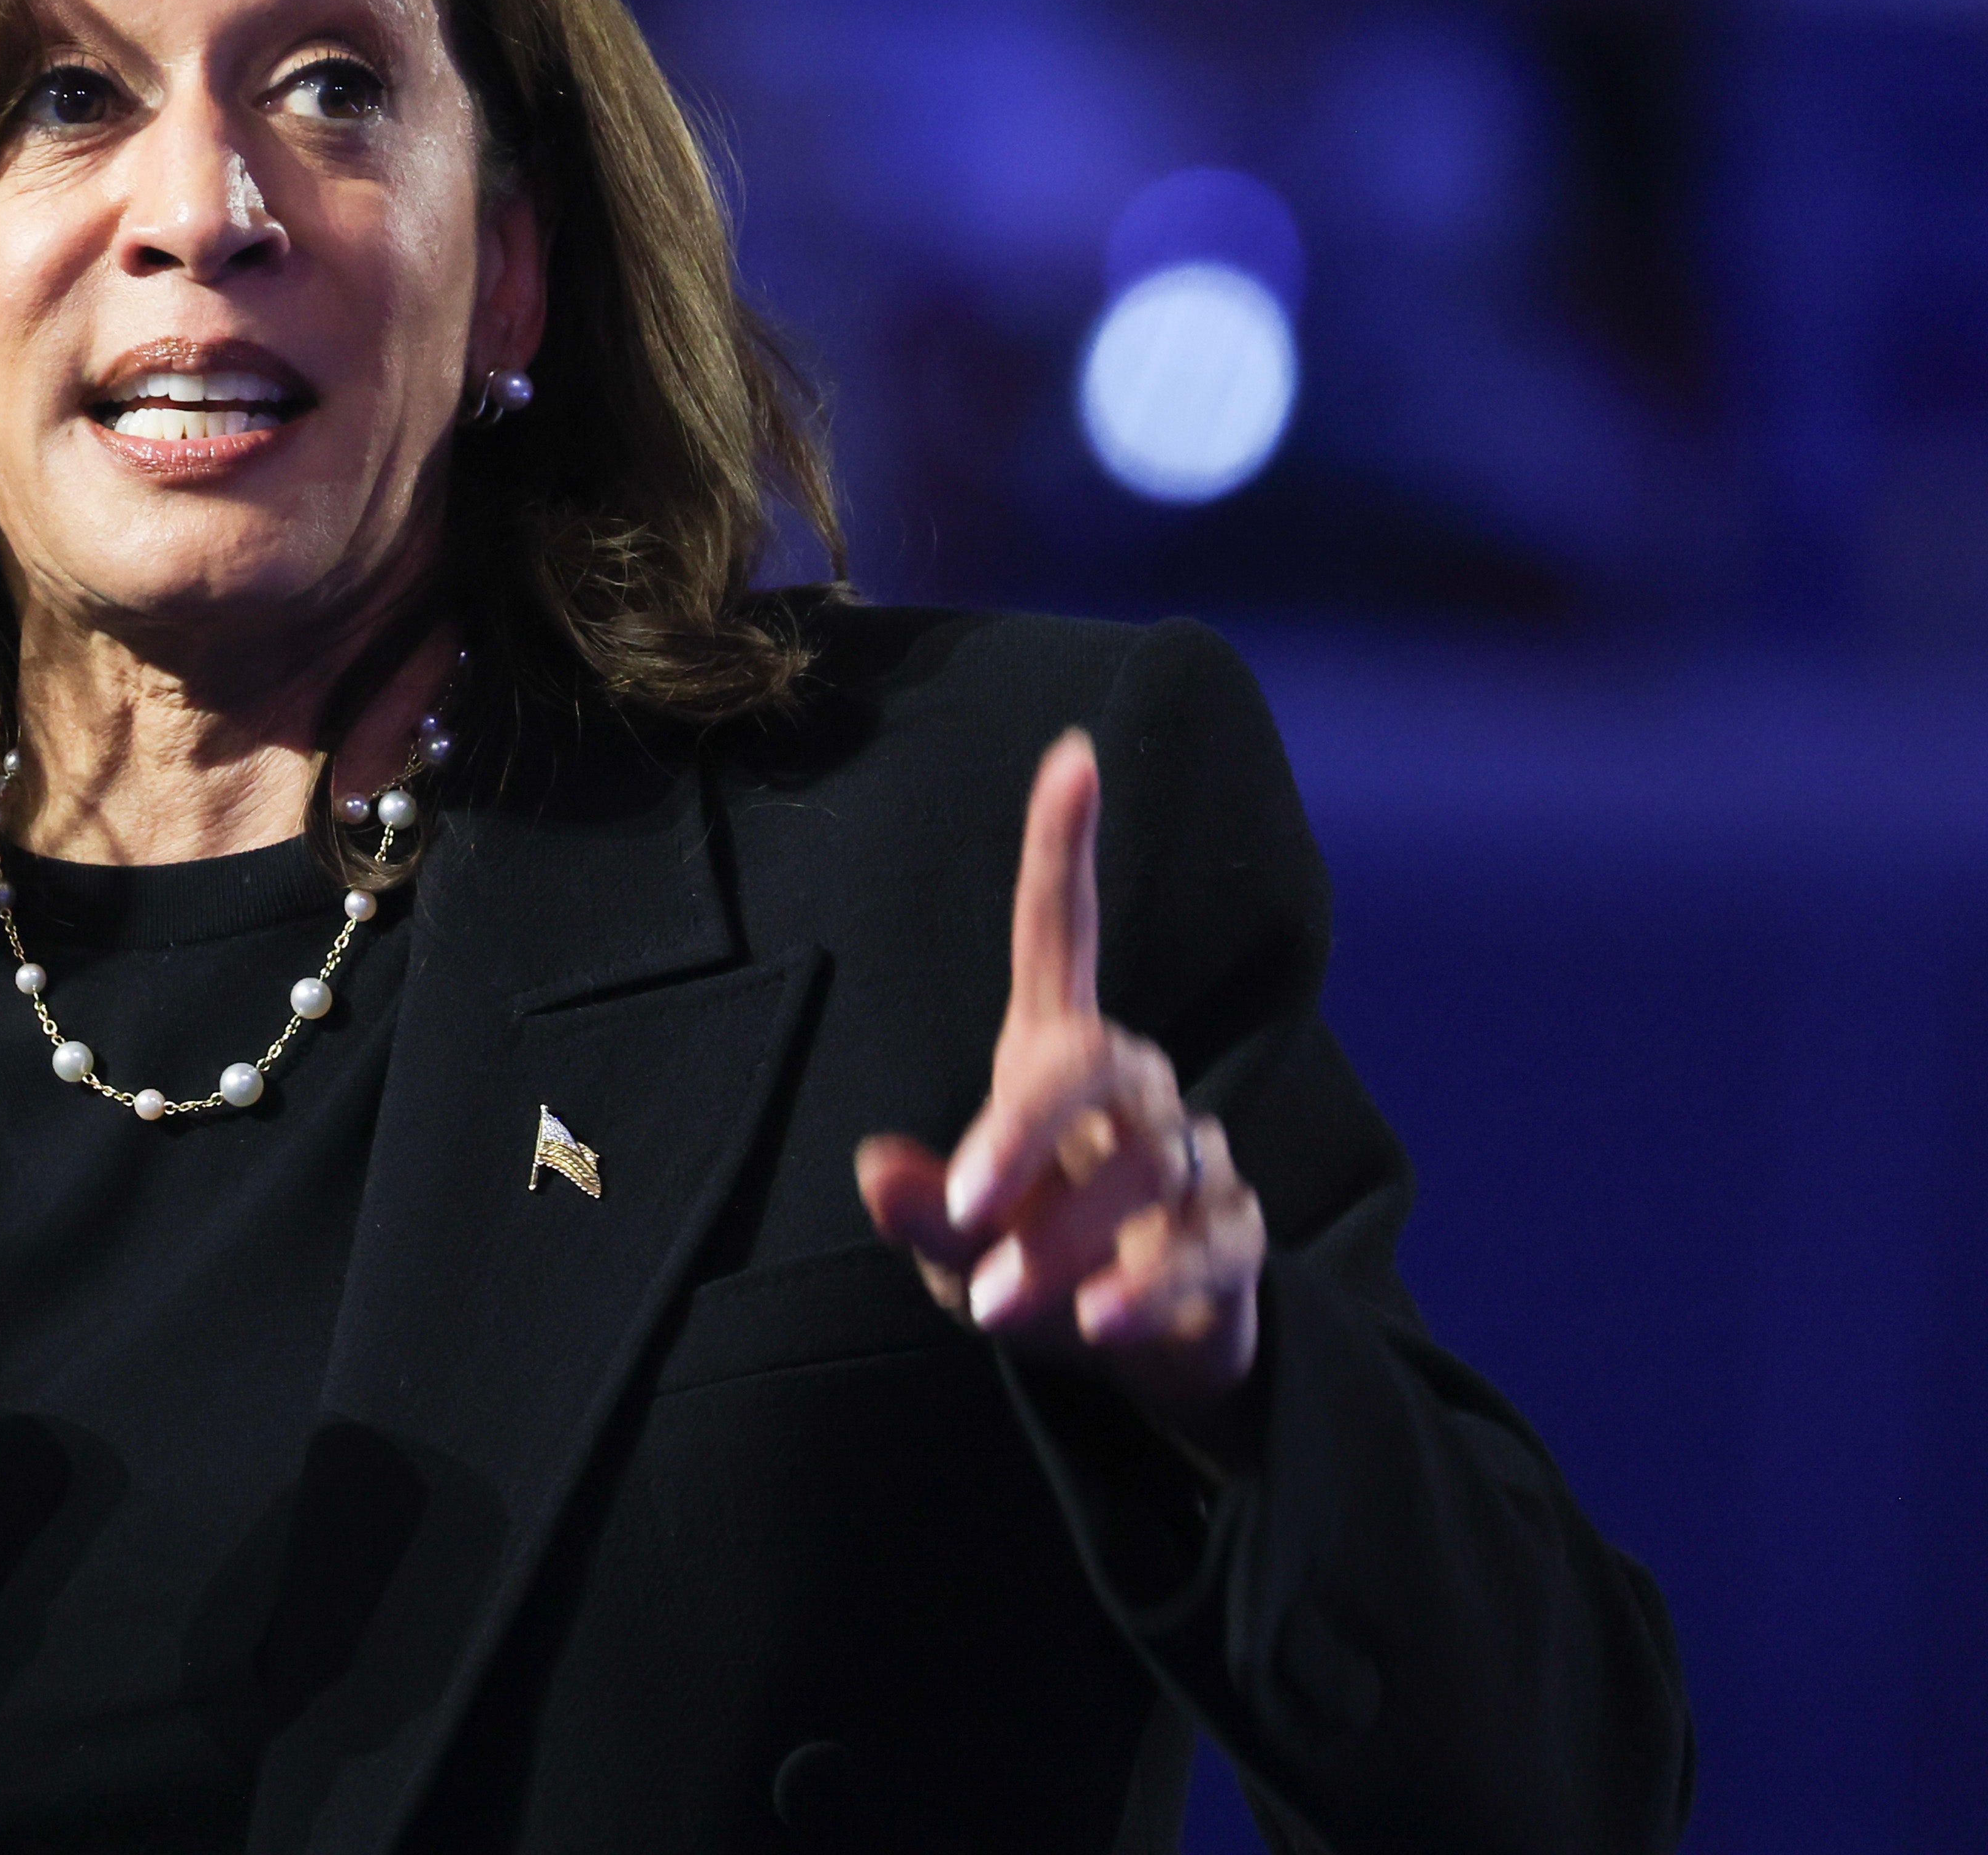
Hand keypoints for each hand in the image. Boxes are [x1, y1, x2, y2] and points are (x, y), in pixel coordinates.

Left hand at [853, 729, 1264, 1423]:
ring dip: (1071, 1238)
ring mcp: (1194, 1152)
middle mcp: (1130, 1087)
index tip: (1073, 757)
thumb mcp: (952, 1249)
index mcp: (1051, 1058)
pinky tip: (1101, 1322)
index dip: (1064, 849)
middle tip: (964, 1213)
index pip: (1060, 934)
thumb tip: (876, 1169)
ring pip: (1150, 1162)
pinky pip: (1207, 1243)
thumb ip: (923, 1212)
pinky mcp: (1237, 1231)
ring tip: (1003, 1304)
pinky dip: (1149, 1285)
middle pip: (1096, 1062)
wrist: (1126, 1357)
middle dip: (1027, 1134)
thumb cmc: (1023, 1270)